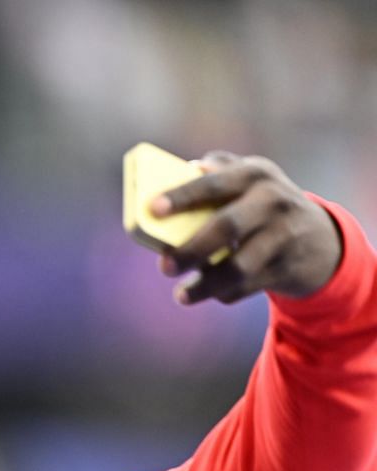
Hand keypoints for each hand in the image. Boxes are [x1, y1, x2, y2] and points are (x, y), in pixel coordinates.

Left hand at [154, 152, 343, 303]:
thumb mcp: (248, 182)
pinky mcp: (288, 265)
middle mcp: (272, 200)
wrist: (320, 240)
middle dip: (190, 250)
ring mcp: (284, 234)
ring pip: (238, 266)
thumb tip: (173, 177)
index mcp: (254, 174)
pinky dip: (224, 293)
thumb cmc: (263, 207)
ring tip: (181, 295)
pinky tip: (212, 292)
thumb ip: (215, 173)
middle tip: (164, 267)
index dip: (183, 196)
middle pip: (226, 227)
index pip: (214, 183)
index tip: (153, 209)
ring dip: (204, 285)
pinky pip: (247, 285)